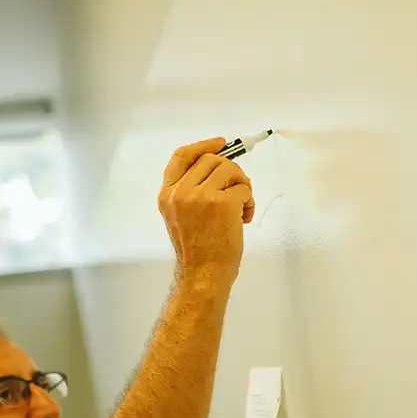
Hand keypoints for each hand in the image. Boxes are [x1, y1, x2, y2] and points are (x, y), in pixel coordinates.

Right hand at [158, 137, 255, 284]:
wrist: (203, 273)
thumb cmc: (197, 250)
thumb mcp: (181, 216)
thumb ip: (190, 190)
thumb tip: (217, 167)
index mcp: (167, 194)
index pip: (181, 156)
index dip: (202, 145)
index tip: (221, 143)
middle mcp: (180, 192)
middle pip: (211, 159)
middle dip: (231, 172)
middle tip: (239, 191)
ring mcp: (200, 195)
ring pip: (230, 169)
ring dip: (242, 186)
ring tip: (242, 207)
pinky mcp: (221, 202)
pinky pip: (243, 188)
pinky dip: (249, 201)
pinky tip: (245, 218)